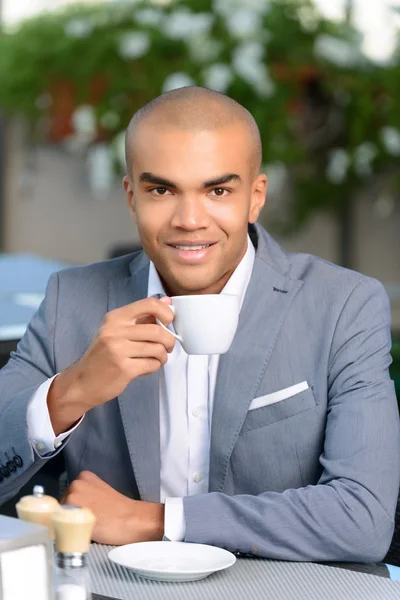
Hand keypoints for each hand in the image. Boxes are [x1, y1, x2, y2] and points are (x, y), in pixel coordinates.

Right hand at [48, 297, 174, 433]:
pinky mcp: (124, 368)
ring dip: (163, 356)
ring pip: (157, 349)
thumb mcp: (117, 330)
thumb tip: (167, 302)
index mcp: (115, 318)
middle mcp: (115, 331)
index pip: (149, 304)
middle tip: (168, 346)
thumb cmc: (103, 355)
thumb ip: (142, 317)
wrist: (82, 382)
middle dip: (169, 340)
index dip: (166, 312)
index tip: (169, 322)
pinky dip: (155, 366)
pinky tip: (148, 367)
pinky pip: (152, 364)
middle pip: (157, 330)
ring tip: (157, 358)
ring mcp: (118, 350)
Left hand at [61, 471, 164, 544]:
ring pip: (59, 517)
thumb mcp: (100, 494)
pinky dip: (66, 533)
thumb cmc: (119, 511)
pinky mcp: (70, 513)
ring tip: (87, 528)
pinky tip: (82, 533)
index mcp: (83, 476)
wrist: (131, 520)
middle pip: (60, 506)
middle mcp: (75, 484)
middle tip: (88, 522)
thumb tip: (69, 508)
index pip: (66, 496)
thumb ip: (84, 495)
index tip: (85, 515)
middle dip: (69, 516)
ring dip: (68, 524)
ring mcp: (71, 497)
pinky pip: (60, 527)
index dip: (73, 509)